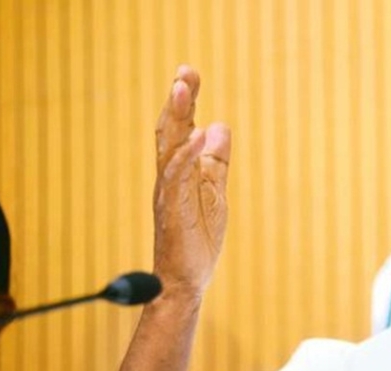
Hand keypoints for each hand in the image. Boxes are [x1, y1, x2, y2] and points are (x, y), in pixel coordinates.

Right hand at [153, 65, 230, 296]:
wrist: (186, 281)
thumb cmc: (198, 239)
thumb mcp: (214, 192)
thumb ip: (216, 162)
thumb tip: (221, 126)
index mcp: (178, 173)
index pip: (179, 130)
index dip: (185, 102)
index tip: (191, 74)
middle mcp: (169, 178)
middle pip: (170, 131)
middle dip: (179, 100)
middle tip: (186, 70)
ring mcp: (169, 193)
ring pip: (168, 147)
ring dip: (177, 117)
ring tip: (185, 88)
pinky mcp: (173, 211)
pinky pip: (177, 177)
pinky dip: (187, 155)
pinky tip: (199, 135)